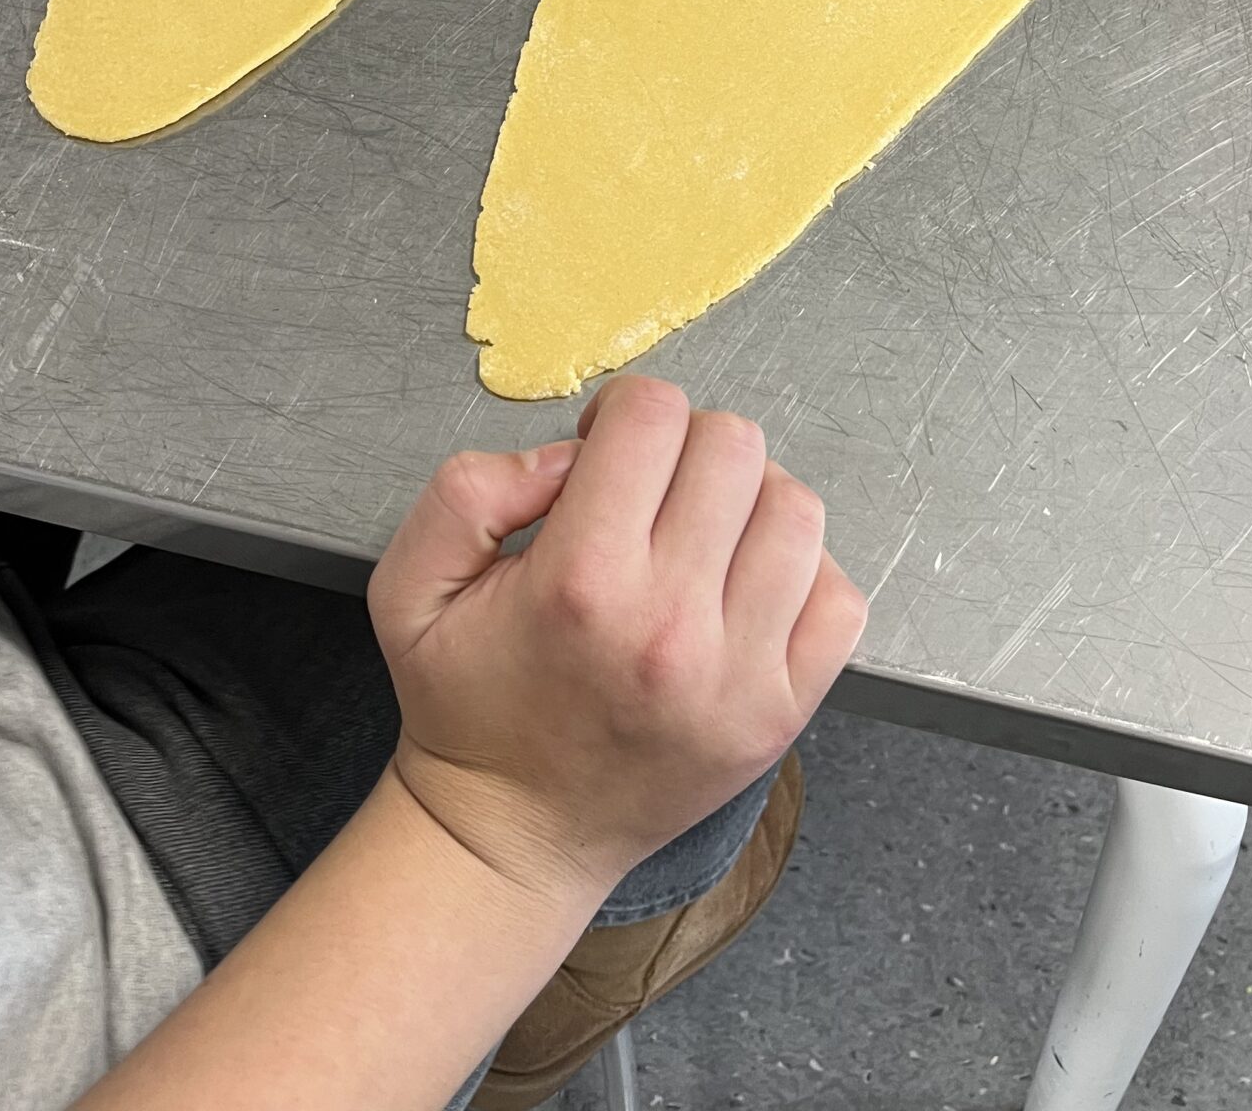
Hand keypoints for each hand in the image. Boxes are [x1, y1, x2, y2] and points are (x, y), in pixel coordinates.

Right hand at [368, 379, 866, 907]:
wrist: (512, 839)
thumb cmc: (466, 707)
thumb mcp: (411, 586)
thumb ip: (469, 489)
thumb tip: (570, 454)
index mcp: (581, 581)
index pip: (653, 416)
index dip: (623, 412)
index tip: (604, 454)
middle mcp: (670, 623)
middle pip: (735, 446)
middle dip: (686, 447)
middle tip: (651, 493)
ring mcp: (740, 674)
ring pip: (796, 509)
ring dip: (750, 500)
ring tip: (704, 533)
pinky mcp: (782, 712)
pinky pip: (840, 597)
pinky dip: (803, 574)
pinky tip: (747, 587)